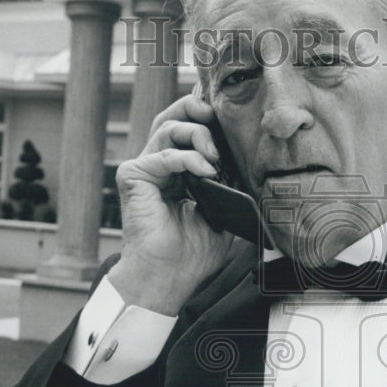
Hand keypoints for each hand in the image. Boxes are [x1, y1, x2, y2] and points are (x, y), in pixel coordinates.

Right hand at [110, 95, 233, 314]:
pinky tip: (206, 169)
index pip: (189, 129)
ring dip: (197, 134)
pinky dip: (188, 157)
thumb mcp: (223, 215)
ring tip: (215, 156)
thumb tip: (253, 167)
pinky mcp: (133, 177)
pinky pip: (164, 155)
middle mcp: (158, 166)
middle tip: (216, 116)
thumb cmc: (192, 254)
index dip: (208, 118)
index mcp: (178, 172)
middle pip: (173, 117)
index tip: (231, 120)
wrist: (169, 277)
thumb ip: (231, 188)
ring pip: (167, 128)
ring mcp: (144, 170)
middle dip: (196, 109)